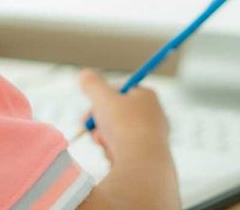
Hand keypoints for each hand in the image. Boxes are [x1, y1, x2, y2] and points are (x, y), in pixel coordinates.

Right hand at [75, 69, 179, 209]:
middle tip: (89, 129)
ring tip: (104, 143)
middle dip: (100, 123)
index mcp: (147, 96)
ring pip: (118, 134)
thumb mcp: (103, 98)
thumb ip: (92, 84)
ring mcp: (153, 138)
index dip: (101, 99)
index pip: (120, 91)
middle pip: (117, 115)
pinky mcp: (149, 157)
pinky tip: (115, 157)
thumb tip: (84, 74)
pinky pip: (124, 152)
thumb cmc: (124, 126)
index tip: (90, 108)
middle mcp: (154, 115)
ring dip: (105, 139)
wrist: (144, 165)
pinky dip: (115, 153)